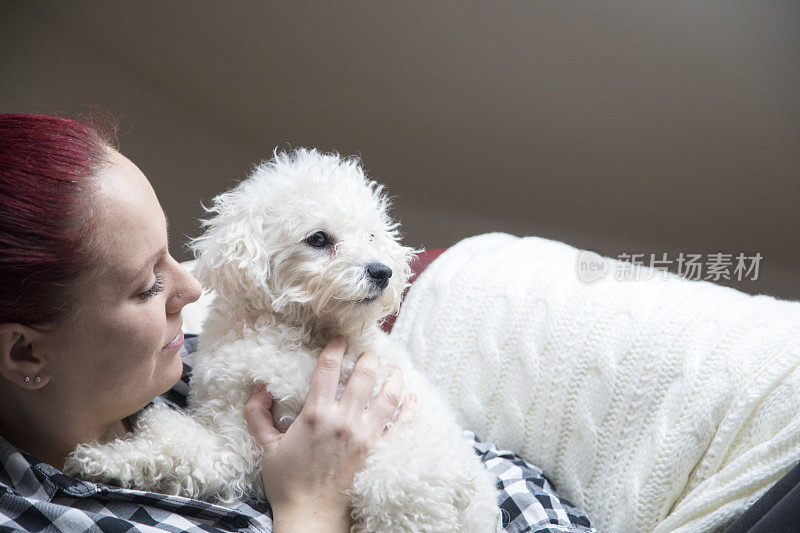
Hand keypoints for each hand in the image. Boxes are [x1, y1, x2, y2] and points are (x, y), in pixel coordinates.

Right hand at [243, 336, 416, 531]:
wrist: (312, 514)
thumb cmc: (288, 482)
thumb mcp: (266, 447)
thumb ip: (257, 415)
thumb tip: (258, 388)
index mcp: (316, 414)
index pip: (328, 368)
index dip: (336, 348)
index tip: (340, 339)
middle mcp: (344, 420)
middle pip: (364, 376)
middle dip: (369, 358)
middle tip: (370, 352)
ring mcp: (365, 435)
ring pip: (388, 396)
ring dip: (393, 378)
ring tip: (394, 369)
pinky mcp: (379, 451)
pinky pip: (402, 425)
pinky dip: (410, 409)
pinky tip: (412, 397)